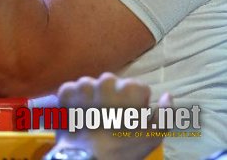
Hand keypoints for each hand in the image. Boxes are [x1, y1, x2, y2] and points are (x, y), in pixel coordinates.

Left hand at [50, 73, 169, 159]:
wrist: (87, 158)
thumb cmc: (122, 148)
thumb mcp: (153, 136)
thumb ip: (165, 113)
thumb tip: (167, 94)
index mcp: (129, 88)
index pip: (137, 88)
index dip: (136, 104)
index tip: (130, 119)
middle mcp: (106, 80)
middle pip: (113, 84)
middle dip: (113, 98)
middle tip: (110, 119)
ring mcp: (84, 84)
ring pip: (93, 85)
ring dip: (94, 97)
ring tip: (94, 118)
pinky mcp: (66, 91)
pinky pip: (74, 90)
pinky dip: (76, 100)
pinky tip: (80, 114)